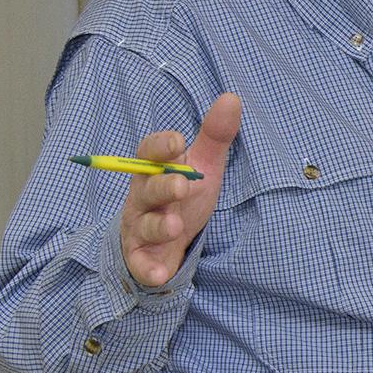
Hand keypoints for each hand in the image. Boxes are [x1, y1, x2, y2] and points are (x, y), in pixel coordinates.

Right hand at [119, 93, 241, 288]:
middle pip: (146, 189)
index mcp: (155, 169)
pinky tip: (159, 274)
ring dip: (159, 225)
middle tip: (181, 185)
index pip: (148, 152)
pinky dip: (148, 269)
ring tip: (177, 226)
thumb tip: (232, 98)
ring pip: (144, 225)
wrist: (166, 238)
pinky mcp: (142, 257)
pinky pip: (141, 263)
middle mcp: (143, 196)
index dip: (160, 147)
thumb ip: (215, 135)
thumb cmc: (183, 194)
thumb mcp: (203, 164)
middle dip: (162, 187)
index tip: (178, 142)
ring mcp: (140, 227)